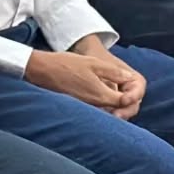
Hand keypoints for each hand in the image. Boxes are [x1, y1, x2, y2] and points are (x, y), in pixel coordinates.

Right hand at [25, 48, 143, 118]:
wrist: (43, 71)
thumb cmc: (66, 64)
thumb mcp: (93, 63)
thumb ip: (113, 72)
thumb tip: (128, 78)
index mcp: (101, 94)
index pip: (125, 102)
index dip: (131, 95)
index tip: (129, 85)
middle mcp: (95, 105)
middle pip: (118, 109)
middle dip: (125, 102)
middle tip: (125, 88)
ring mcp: (87, 107)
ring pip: (108, 110)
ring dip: (114, 103)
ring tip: (115, 89)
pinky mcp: (80, 105)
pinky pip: (97, 109)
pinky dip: (103, 103)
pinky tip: (100, 90)